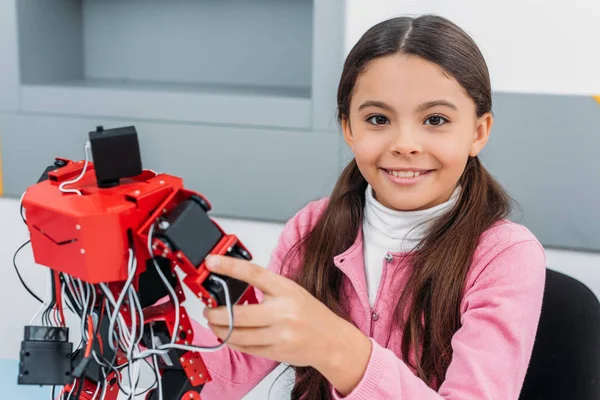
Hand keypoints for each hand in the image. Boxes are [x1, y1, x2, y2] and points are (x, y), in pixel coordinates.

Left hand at [202, 254, 371, 394]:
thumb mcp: (292, 291)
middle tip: (207, 308)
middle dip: (215, 312)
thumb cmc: (311, 314)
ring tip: (213, 322)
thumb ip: (266, 287)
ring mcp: (280, 334)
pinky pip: (245, 347)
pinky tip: (227, 335)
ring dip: (218, 328)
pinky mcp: (276, 352)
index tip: (212, 262)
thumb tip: (234, 282)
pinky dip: (230, 341)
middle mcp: (283, 311)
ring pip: (237, 333)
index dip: (230, 267)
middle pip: (238, 312)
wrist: (333, 341)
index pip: (254, 274)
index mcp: (287, 289)